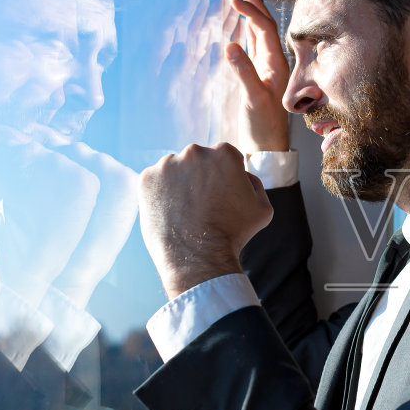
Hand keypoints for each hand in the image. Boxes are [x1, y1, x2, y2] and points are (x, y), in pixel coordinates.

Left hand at [139, 141, 273, 298]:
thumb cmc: (234, 234)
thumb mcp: (262, 207)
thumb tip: (241, 173)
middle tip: (203, 205)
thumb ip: (253, 182)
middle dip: (201, 178)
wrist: (199, 257)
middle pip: (198, 160)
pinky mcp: (147, 179)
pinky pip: (156, 181)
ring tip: (186, 211)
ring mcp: (168, 164)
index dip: (224, 178)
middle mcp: (194, 152)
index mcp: (224, 153)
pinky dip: (161, 194)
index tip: (221, 196)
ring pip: (175, 169)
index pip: (224, 158)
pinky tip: (172, 212)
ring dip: (180, 183)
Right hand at [219, 0, 290, 152]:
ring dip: (248, 13)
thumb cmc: (263, 126)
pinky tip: (239, 22)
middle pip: (264, 24)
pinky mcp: (257, 73)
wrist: (266, 146)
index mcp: (277, 63)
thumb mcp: (253, 99)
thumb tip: (230, 45)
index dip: (250, 11)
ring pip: (257, 32)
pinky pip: (252, 44)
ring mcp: (265, 66)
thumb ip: (243, 72)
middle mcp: (274, 61)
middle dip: (252, 3)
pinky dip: (245, 29)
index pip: (264, 28)